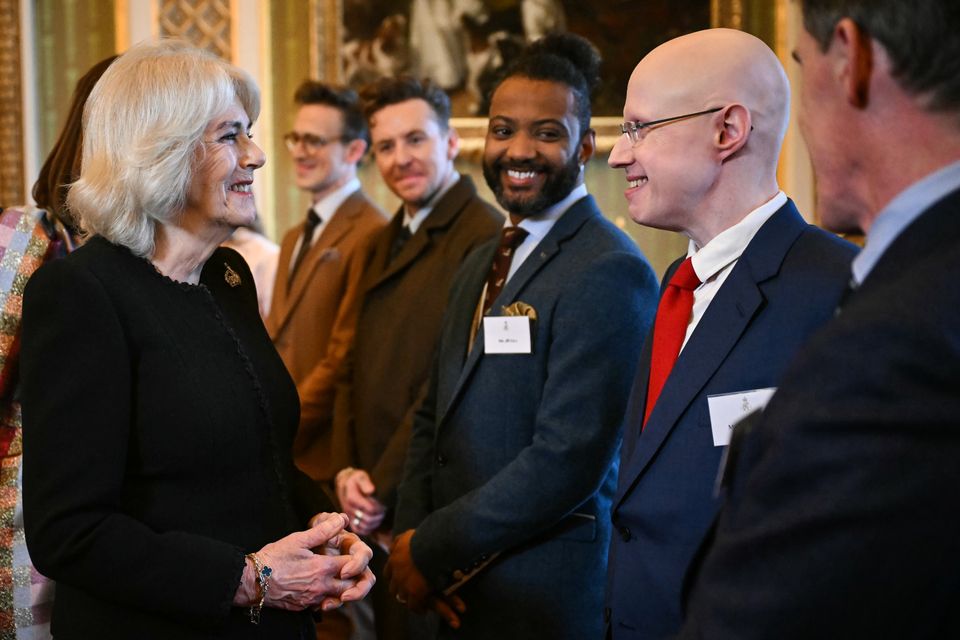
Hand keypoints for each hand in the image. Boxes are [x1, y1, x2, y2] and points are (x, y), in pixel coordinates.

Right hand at [244, 513, 373, 611]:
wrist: (252, 581)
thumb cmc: (274, 558)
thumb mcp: (299, 539)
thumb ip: (324, 530)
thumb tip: (342, 518)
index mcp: (322, 568)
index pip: (353, 564)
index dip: (356, 557)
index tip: (352, 551)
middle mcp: (321, 586)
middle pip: (351, 585)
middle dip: (355, 576)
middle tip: (351, 567)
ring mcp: (313, 599)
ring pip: (339, 598)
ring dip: (343, 588)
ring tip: (338, 576)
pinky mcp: (304, 607)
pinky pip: (324, 604)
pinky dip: (328, 597)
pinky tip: (322, 587)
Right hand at [335, 468, 386, 534]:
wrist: (344, 485)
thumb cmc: (355, 480)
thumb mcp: (360, 476)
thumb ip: (365, 483)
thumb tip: (371, 491)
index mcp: (352, 498)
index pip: (371, 509)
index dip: (380, 507)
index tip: (384, 503)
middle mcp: (349, 509)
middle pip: (369, 519)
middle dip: (379, 515)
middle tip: (384, 509)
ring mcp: (349, 516)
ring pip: (365, 526)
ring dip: (375, 522)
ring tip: (380, 514)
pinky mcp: (350, 521)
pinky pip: (359, 530)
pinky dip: (368, 528)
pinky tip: (373, 521)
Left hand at [386, 529, 464, 628]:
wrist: (435, 546)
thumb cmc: (424, 538)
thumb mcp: (407, 536)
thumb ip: (398, 542)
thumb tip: (392, 546)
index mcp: (394, 560)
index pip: (388, 573)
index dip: (394, 576)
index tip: (399, 578)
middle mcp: (396, 574)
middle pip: (393, 587)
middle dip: (399, 589)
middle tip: (408, 591)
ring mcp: (405, 584)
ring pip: (402, 597)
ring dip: (408, 599)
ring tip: (416, 602)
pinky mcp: (415, 593)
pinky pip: (414, 605)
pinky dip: (418, 608)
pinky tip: (424, 609)